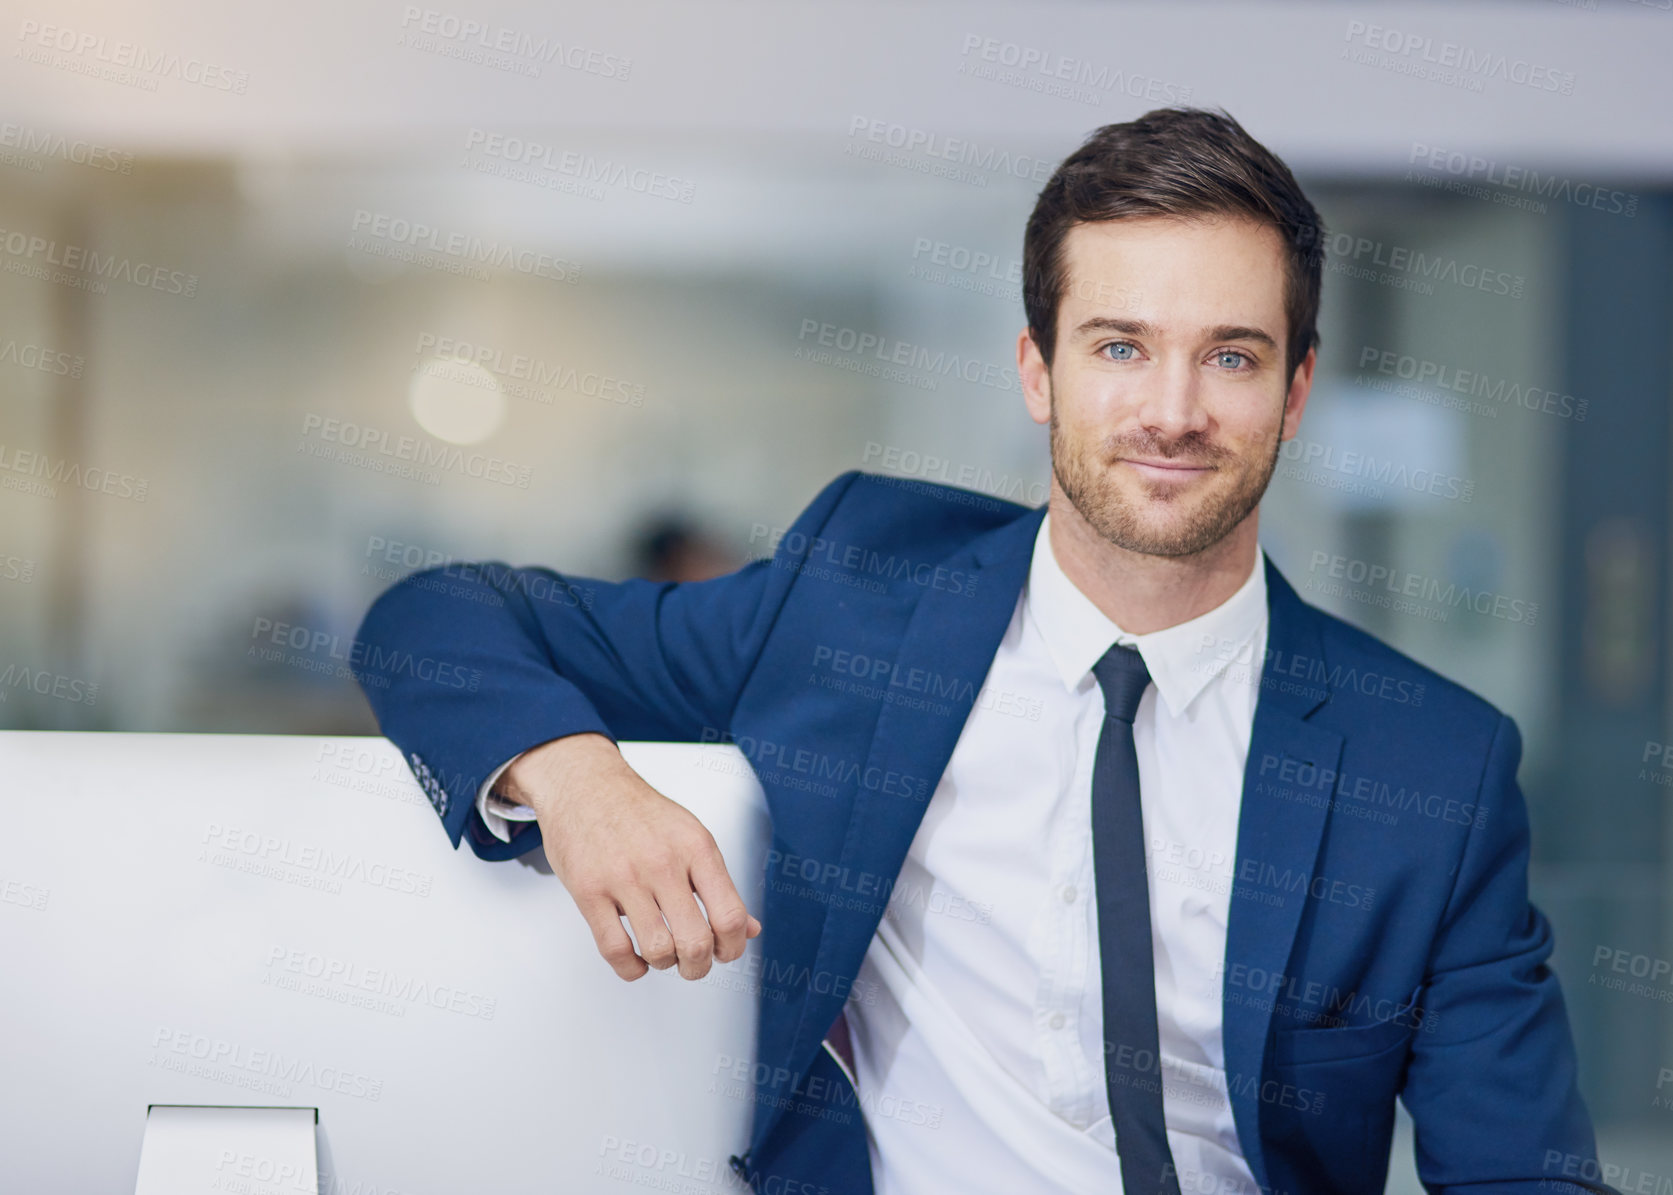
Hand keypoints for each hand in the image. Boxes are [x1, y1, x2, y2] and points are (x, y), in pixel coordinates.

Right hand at [500, 733, 761, 981]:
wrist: (585, 784)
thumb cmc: (640, 813)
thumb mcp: (691, 836)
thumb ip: (719, 885)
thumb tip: (751, 929)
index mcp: (696, 847)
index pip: (731, 915)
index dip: (733, 948)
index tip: (725, 953)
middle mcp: (663, 862)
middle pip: (696, 941)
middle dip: (699, 966)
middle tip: (693, 963)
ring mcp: (624, 877)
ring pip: (657, 950)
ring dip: (665, 964)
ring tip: (662, 954)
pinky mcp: (589, 891)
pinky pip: (615, 950)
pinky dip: (631, 969)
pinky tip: (636, 960)